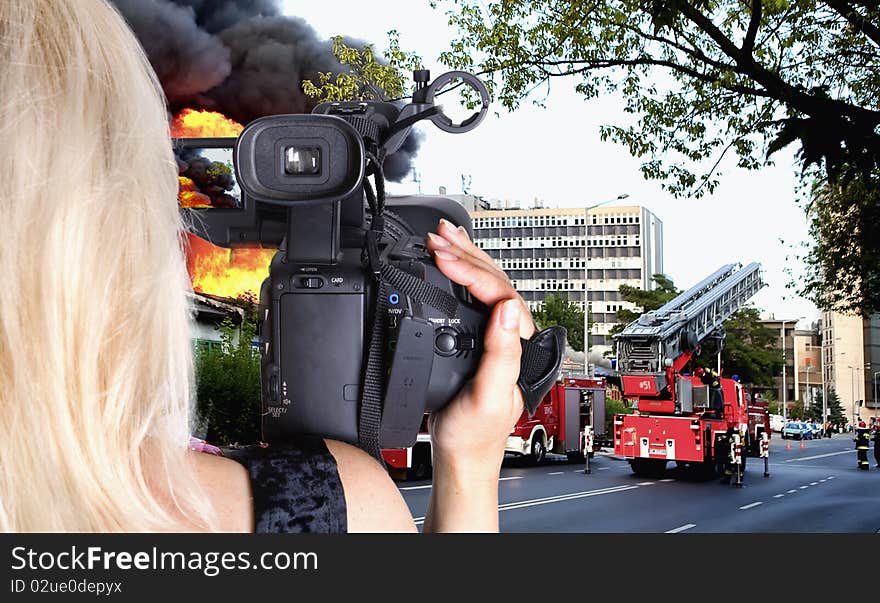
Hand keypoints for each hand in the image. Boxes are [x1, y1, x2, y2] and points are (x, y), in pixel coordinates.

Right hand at [424, 219, 535, 481]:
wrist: (461, 455)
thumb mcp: (488, 395)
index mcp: (520, 345)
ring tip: (442, 234)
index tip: (440, 255)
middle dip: (464, 253)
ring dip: (464, 257)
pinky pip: (472, 297)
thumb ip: (501, 354)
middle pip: (494, 281)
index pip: (499, 293)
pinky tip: (449, 264)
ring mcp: (496, 337)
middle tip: (436, 235)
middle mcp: (513, 337)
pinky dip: (460, 275)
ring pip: (485, 285)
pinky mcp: (479, 340)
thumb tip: (508, 310)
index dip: (469, 270)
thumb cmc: (475, 434)